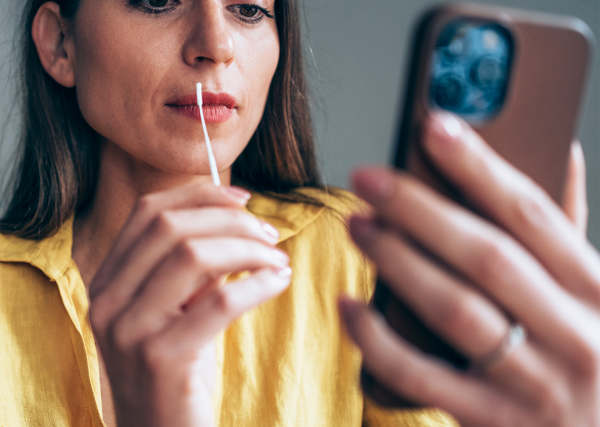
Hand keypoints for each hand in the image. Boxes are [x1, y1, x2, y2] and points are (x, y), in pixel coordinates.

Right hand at [89, 183, 290, 426]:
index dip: (200, 194)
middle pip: (172, 227)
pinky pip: (220, 302)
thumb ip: (191, 267)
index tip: (244, 198)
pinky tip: (278, 282)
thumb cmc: (176, 368)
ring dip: (249, 250)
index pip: (149, 212)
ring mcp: (130, 330)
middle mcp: (108, 300)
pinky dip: (258, 284)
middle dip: (231, 221)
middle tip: (270, 234)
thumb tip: (237, 221)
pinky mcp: (161, 359)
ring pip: (194, 256)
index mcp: (108, 281)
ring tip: (278, 260)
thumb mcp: (174, 308)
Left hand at [341, 112, 599, 425]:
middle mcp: (574, 334)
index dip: (480, 165)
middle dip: (420, 210)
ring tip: (358, 225)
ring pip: (454, 310)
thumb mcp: (593, 292)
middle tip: (368, 179)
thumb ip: (569, 227)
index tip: (434, 125)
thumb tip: (558, 150)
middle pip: (485, 256)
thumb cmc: (585, 351)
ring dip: (397, 262)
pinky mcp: (495, 422)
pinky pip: (423, 377)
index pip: (532, 213)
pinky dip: (380, 340)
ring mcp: (536, 384)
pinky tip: (350, 307)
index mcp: (598, 289)